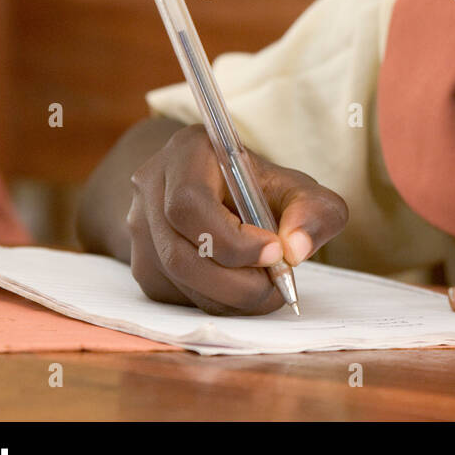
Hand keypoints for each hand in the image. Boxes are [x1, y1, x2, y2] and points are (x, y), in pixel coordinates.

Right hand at [126, 124, 347, 314]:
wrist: (226, 195)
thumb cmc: (262, 190)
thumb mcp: (299, 190)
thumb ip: (314, 211)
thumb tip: (296, 249)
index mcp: (187, 152)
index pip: (190, 202)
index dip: (231, 238)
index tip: (275, 252)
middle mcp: (151, 186)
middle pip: (178, 251)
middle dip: (233, 280)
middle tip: (275, 284)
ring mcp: (140, 227)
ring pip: (176, 279)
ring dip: (228, 296)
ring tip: (267, 289)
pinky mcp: (143, 263)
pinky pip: (176, 295)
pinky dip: (216, 302)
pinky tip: (243, 290)